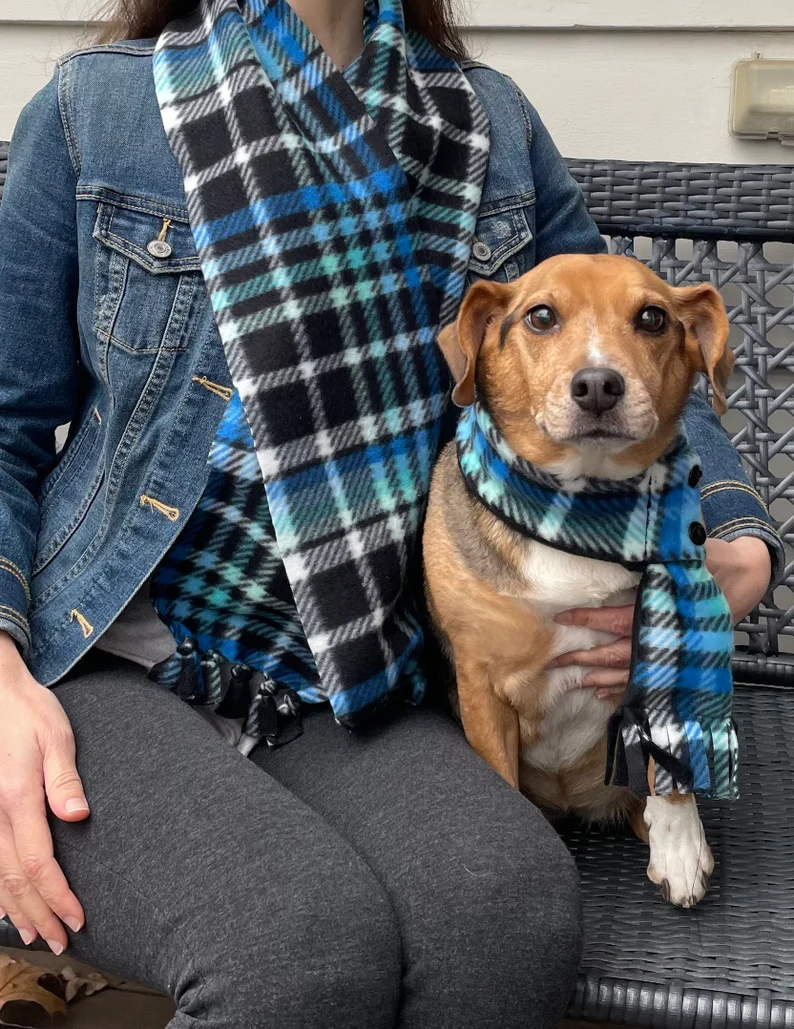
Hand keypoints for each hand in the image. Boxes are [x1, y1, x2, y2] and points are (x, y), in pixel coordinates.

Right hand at [0, 631, 87, 952]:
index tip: (79, 917)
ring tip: (38, 934)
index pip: (37, 862)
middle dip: (40, 914)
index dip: (58, 896)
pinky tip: (7, 907)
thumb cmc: (30, 714)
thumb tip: (76, 816)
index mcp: (18, 798)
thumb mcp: (56, 737)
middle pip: (14, 879)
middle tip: (63, 940)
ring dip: (16, 910)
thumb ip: (65, 779)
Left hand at [550, 537, 772, 702]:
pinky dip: (624, 685)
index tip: (562, 618)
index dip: (588, 620)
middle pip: (618, 652)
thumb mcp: (683, 554)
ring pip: (630, 670)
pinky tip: (604, 691)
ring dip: (602, 677)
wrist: (744, 579)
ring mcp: (671, 651)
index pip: (616, 619)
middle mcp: (663, 635)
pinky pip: (647, 677)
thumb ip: (654, 557)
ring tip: (577, 682)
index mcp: (659, 608)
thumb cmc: (710, 561)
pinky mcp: (677, 659)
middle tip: (557, 661)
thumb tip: (616, 549)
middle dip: (587, 658)